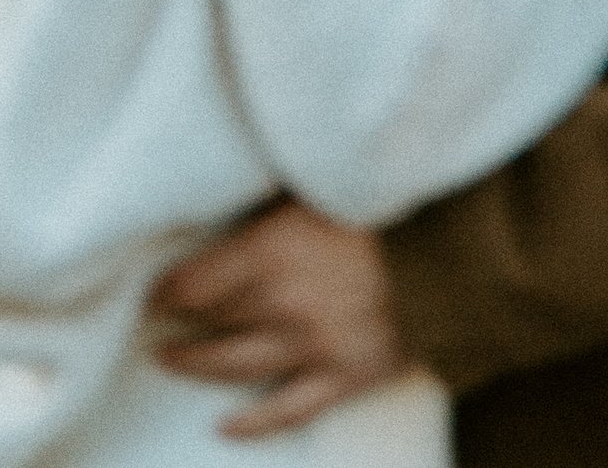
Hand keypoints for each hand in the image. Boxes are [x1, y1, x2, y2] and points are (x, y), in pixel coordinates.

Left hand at [148, 201, 407, 439]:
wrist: (457, 246)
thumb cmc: (387, 199)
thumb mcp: (319, 180)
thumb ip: (273, 198)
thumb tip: (230, 185)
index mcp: (271, 250)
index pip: (195, 281)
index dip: (166, 287)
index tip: (150, 285)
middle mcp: (282, 304)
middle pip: (211, 321)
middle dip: (176, 320)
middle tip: (150, 319)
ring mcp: (313, 346)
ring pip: (234, 366)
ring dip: (194, 365)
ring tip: (167, 359)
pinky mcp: (345, 375)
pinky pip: (287, 410)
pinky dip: (253, 424)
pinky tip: (226, 427)